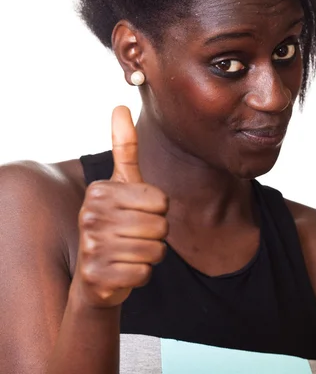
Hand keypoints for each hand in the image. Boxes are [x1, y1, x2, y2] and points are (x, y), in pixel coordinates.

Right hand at [72, 106, 167, 307]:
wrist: (95, 274)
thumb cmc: (115, 221)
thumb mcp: (121, 183)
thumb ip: (124, 146)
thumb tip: (120, 105)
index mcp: (100, 190)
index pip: (161, 200)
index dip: (158, 210)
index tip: (137, 213)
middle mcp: (90, 215)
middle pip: (160, 226)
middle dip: (156, 235)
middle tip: (134, 235)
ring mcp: (91, 246)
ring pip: (155, 250)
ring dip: (150, 254)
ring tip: (130, 251)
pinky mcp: (96, 276)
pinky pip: (144, 273)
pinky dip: (141, 274)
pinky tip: (124, 270)